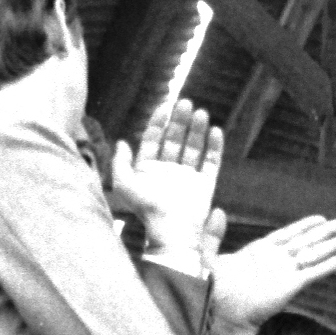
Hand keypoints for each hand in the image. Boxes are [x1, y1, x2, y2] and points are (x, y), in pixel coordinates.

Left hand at [111, 101, 222, 251]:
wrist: (172, 231)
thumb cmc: (146, 210)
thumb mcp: (124, 184)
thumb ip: (120, 163)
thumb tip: (122, 142)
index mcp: (149, 169)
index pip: (153, 139)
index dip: (158, 123)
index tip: (165, 107)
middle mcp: (168, 171)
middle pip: (175, 140)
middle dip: (180, 121)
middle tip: (186, 103)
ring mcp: (188, 178)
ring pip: (194, 147)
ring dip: (197, 130)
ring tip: (201, 113)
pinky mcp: (205, 186)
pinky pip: (212, 162)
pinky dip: (215, 147)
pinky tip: (215, 131)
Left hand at [210, 214, 335, 334]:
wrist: (218, 316)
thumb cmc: (209, 290)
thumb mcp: (205, 256)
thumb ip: (213, 234)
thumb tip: (218, 211)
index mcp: (258, 251)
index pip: (286, 234)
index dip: (304, 226)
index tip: (320, 219)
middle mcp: (275, 261)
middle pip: (305, 243)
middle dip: (324, 233)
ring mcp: (284, 273)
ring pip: (312, 255)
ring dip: (331, 247)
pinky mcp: (291, 286)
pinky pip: (313, 273)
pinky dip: (328, 266)